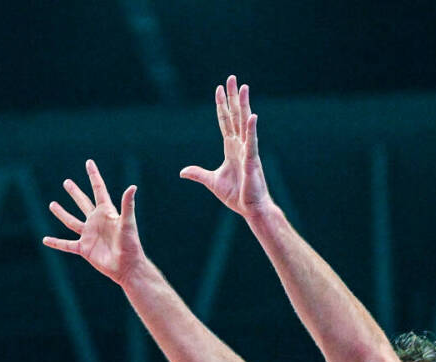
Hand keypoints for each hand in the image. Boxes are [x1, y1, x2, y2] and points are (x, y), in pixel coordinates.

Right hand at [43, 159, 143, 285]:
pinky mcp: (84, 249)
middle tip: (66, 182)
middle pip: (83, 203)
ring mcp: (89, 235)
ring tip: (52, 204)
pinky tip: (45, 240)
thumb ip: (128, 205)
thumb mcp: (128, 223)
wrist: (126, 266)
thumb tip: (132, 187)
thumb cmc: (130, 244)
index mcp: (106, 212)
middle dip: (75, 192)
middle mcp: (96, 221)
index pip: (99, 189)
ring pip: (72, 221)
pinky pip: (66, 244)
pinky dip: (56, 243)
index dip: (94, 175)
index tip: (89, 162)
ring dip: (62, 213)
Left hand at [180, 75, 271, 218]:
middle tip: (232, 78)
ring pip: (244, 123)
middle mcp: (240, 145)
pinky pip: (252, 142)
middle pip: (235, 116)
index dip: (221, 106)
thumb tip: (182, 172)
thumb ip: (198, 173)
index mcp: (231, 148)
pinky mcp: (252, 160)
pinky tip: (252, 115)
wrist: (250, 209)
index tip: (219, 89)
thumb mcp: (211, 182)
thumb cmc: (236, 196)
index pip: (225, 122)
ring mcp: (247, 151)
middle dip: (233, 97)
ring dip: (244, 104)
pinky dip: (251, 129)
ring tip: (243, 87)